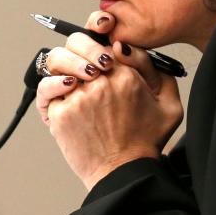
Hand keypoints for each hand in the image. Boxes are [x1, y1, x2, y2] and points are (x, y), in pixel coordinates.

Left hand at [35, 11, 182, 189]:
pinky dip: (51, 85)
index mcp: (127, 75)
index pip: (105, 41)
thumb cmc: (146, 142)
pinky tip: (63, 89)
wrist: (123, 173)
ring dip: (64, 62)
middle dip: (81, 45)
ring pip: (58, 61)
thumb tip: (129, 49)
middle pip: (78, 43)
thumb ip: (158, 72)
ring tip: (74, 76)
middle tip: (87, 62)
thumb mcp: (169, 105)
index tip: (102, 55)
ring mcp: (78, 97)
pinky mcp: (61, 113)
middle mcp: (100, 82)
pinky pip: (46, 88)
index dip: (101, 44)